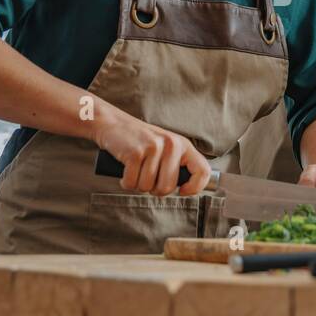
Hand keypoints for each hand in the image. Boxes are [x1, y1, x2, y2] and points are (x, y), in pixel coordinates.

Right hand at [93, 108, 211, 195]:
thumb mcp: (165, 147)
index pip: (203, 171)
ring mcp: (153, 147)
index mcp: (183, 145)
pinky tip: (125, 170)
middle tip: (146, 178)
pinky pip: (131, 183)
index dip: (195, 188)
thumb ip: (178, 164)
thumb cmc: (140, 141)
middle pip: (167, 188)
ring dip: (137, 184)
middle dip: (154, 189)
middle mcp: (171, 144)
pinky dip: (125, 182)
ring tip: (135, 170)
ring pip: (147, 187)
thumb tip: (188, 189)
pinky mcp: (135, 152)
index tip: (182, 192)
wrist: (113, 123)